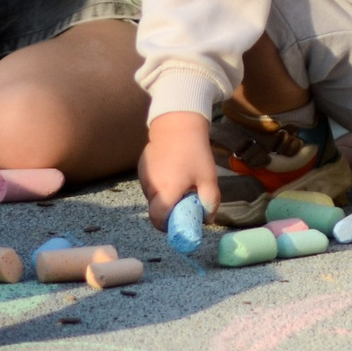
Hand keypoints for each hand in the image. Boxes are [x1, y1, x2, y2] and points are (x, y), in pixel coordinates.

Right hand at [139, 110, 220, 228]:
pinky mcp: (141, 166)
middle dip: (168, 211)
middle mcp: (151, 187)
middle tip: (182, 203)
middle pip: (155, 209)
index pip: (158, 220)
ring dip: (163, 196)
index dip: (166, 226)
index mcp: (166, 192)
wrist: (177, 123)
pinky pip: (149, 183)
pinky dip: (158, 184)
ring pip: (151, 196)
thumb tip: (208, 219)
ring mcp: (144, 176)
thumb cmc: (194, 152)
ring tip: (178, 183)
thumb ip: (210, 202)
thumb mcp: (208, 178)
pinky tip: (171, 172)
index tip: (178, 223)